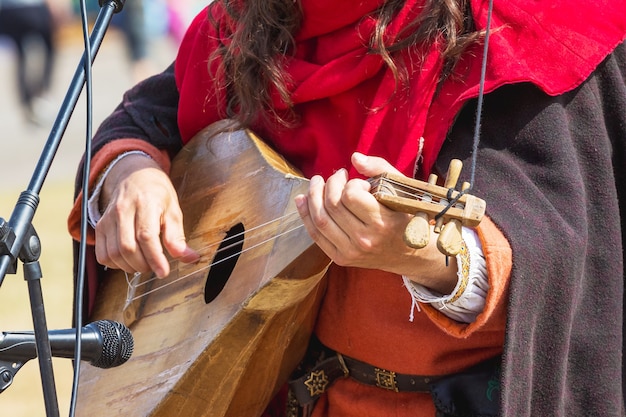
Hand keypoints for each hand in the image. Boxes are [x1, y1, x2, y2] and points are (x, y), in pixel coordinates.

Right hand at [94, 154, 198, 277]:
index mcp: (145, 203)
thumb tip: (190, 258)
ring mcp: (108, 218)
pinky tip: (129, 260)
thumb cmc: (157, 195)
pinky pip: (102, 254)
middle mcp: (123, 210)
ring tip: (145, 263)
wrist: (135, 176)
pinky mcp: (100, 226)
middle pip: (127, 247)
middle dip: (143, 265)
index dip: (155, 258)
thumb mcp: (173, 211)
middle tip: (156, 266)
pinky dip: (116, 264)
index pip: (146, 236)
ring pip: (113, 253)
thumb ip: (178, 237)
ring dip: (130, 266)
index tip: (164, 272)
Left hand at [295, 152, 457, 293]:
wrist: (410, 255)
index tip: (361, 184)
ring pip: (320, 219)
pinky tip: (303, 199)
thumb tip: (354, 158)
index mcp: (382, 222)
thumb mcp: (401, 189)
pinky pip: (316, 235)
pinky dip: (305, 215)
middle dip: (329, 184)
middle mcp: (365, 240)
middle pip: (332, 205)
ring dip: (313, 196)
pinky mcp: (341, 259)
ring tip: (317, 183)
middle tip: (336, 176)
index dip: (351, 183)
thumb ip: (379, 169)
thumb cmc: (405, 216)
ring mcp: (351, 252)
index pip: (351, 195)